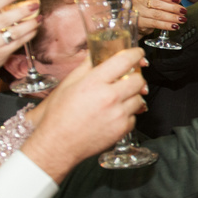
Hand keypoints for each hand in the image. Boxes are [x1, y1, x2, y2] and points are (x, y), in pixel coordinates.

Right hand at [23, 49, 146, 178]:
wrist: (58, 144)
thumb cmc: (59, 114)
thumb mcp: (69, 83)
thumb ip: (86, 66)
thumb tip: (97, 53)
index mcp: (95, 82)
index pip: (124, 60)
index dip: (135, 54)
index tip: (138, 53)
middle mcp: (109, 97)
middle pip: (138, 79)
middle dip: (135, 76)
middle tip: (128, 78)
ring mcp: (118, 114)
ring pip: (139, 97)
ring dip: (132, 95)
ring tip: (118, 98)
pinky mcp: (122, 129)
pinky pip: (134, 116)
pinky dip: (128, 113)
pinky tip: (114, 114)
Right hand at [132, 0, 185, 35]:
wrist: (134, 18)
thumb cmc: (146, 6)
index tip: (177, 0)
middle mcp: (138, 1)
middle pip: (157, 4)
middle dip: (173, 8)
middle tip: (183, 11)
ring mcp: (138, 12)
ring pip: (157, 14)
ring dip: (172, 17)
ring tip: (181, 19)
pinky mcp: (140, 23)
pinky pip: (155, 24)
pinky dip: (166, 25)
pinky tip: (174, 26)